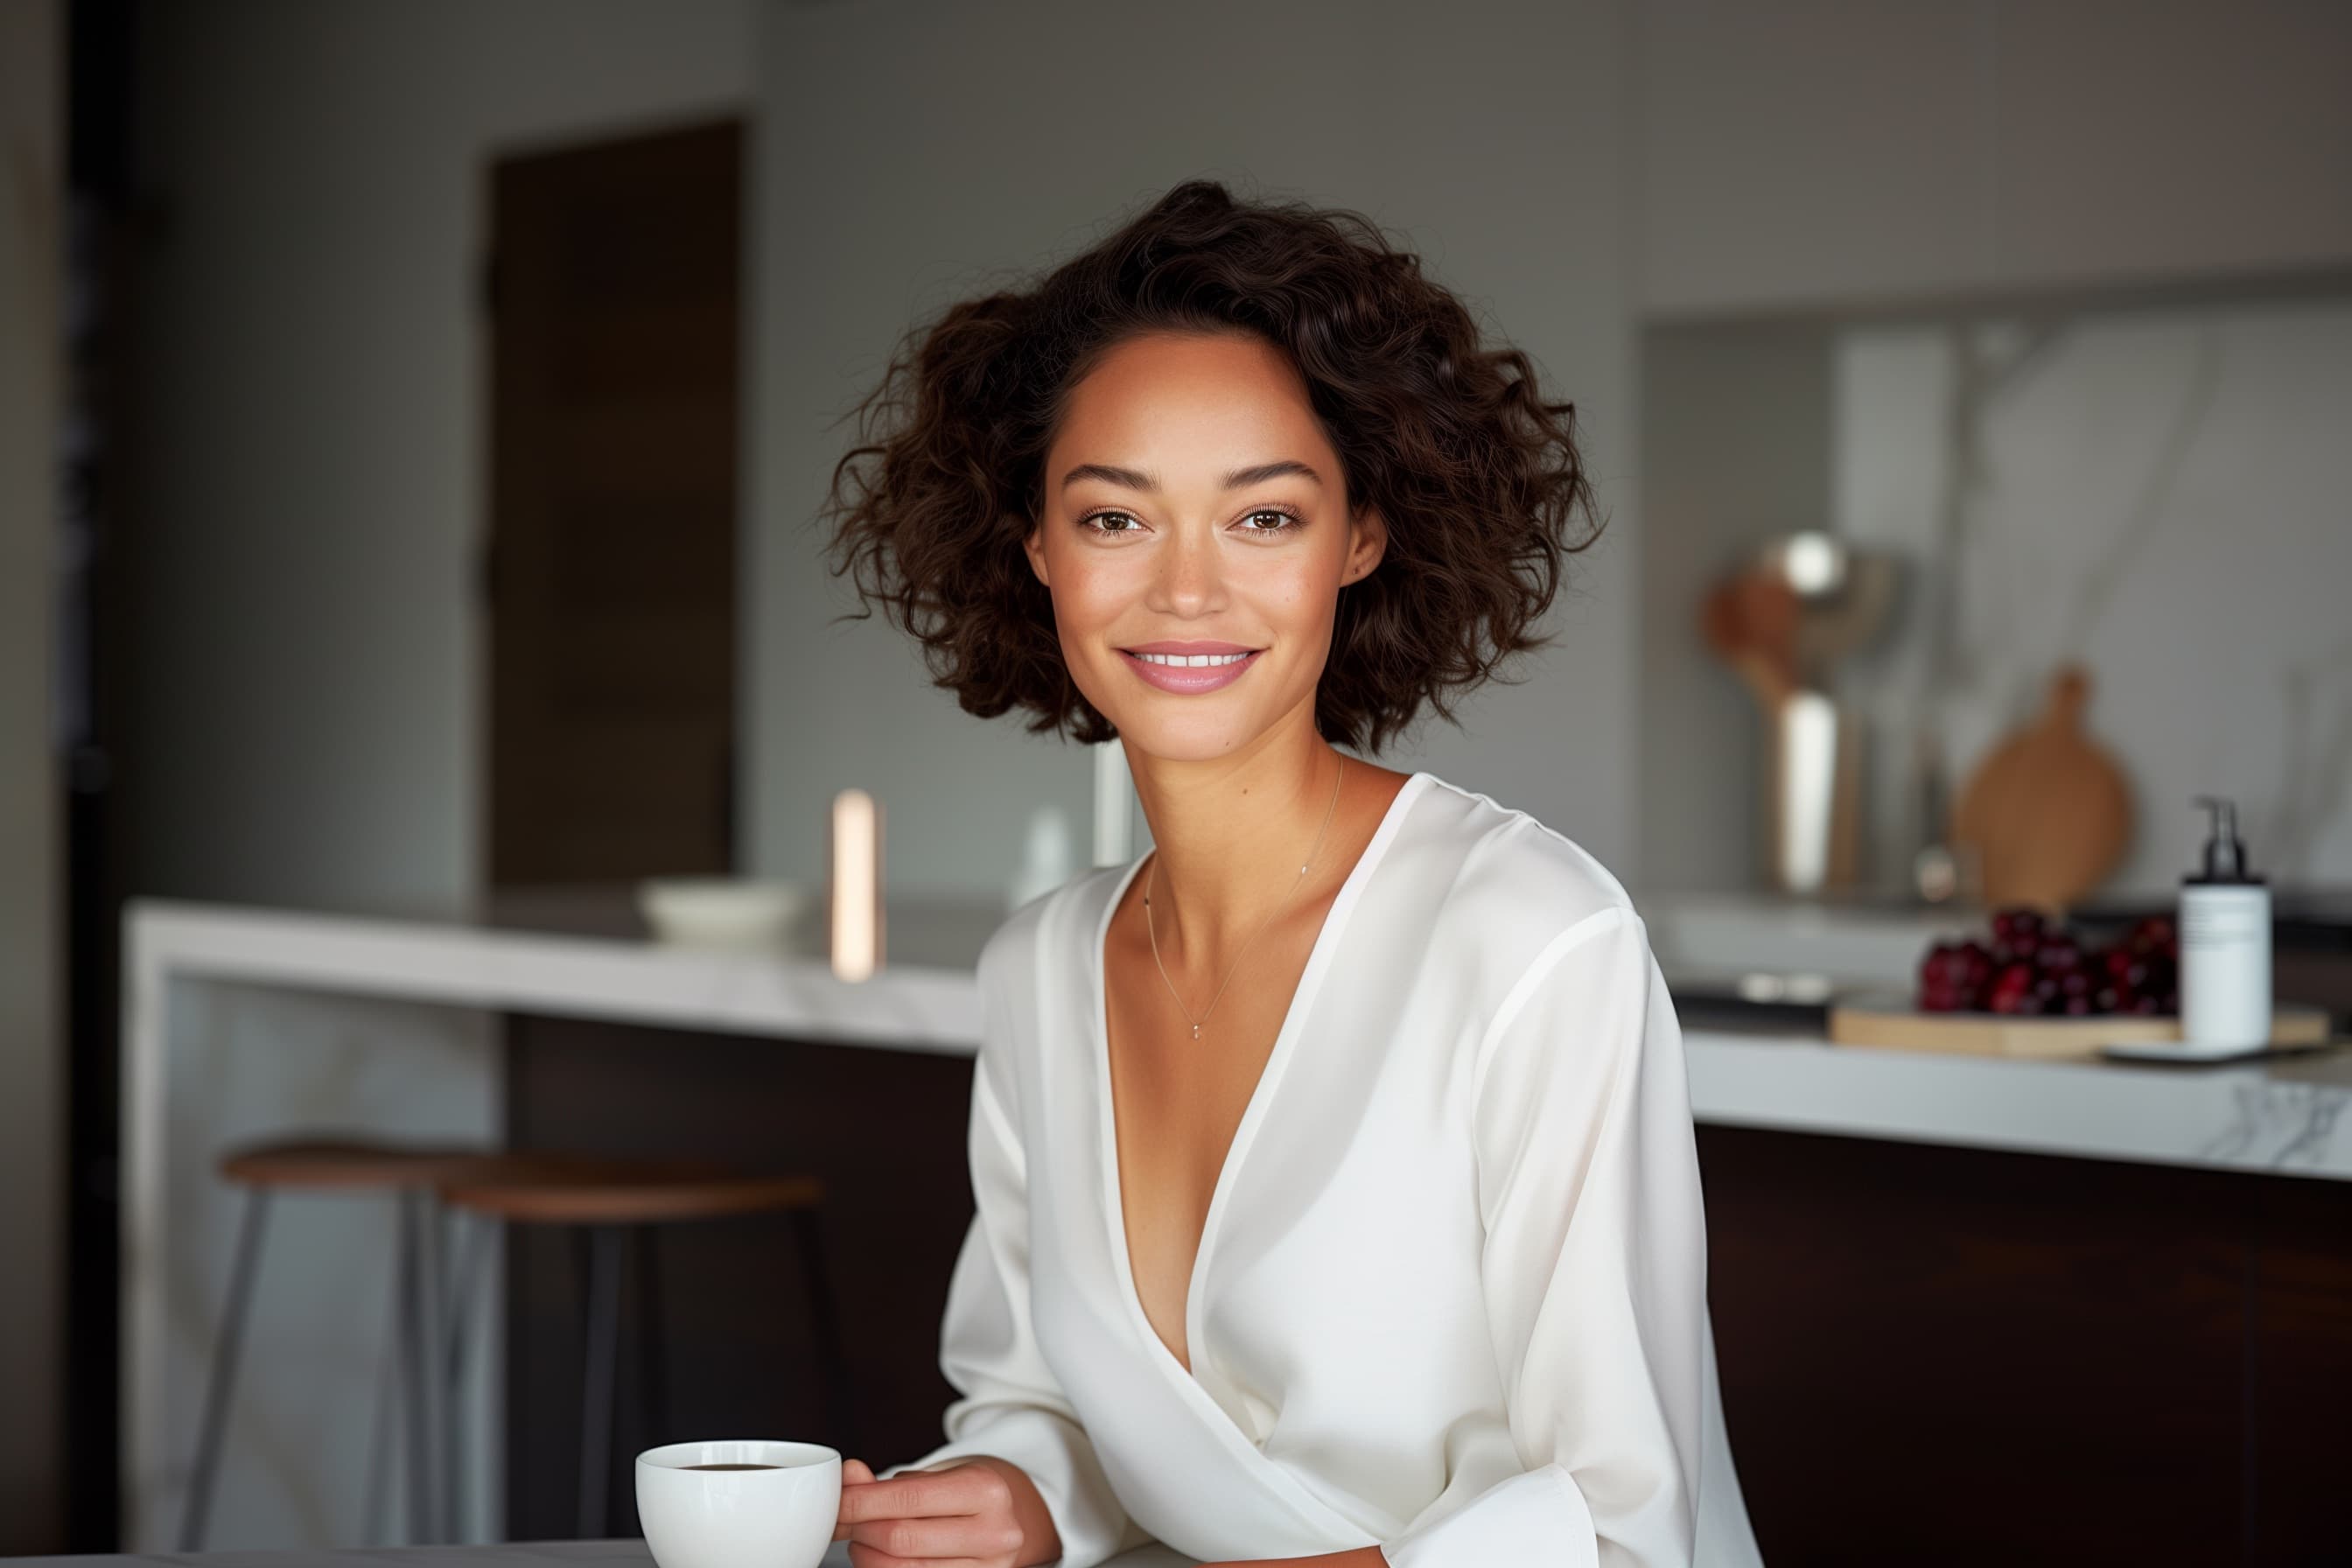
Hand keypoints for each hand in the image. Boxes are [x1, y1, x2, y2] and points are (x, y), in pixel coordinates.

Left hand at [832, 1454, 1062, 1566]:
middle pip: (901, 1540)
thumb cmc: (978, 1491)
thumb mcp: (943, 1472)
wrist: (1023, 1517)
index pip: (907, 1500)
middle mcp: (994, 1533)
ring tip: (863, 1539)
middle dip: (860, 1530)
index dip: (860, 1503)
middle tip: (843, 1521)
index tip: (836, 1502)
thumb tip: (850, 1476)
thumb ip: (893, 1481)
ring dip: (869, 1556)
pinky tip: (881, 1558)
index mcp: (986, 1491)